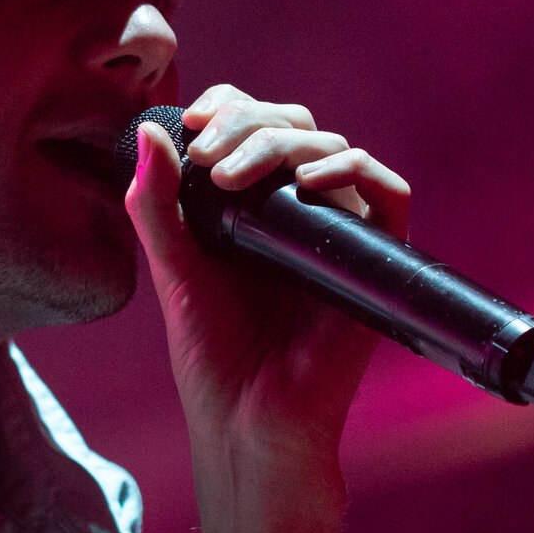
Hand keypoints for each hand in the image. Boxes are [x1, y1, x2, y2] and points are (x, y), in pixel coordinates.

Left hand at [123, 84, 410, 532]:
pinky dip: (352, 170)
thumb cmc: (214, 358)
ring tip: (232, 175)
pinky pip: (388, 193)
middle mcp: (300, 211)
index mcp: (254, 206)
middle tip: (206, 155)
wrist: (247, 426)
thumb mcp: (174, 270)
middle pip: (294, 123)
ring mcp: (340, 233)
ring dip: (282, 143)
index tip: (191, 119)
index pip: (255, 124)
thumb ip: (156, 205)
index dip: (231, 105)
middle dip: (249, 122)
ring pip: (332, 148)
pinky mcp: (375, 261)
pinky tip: (307, 181)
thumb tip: (146, 132)